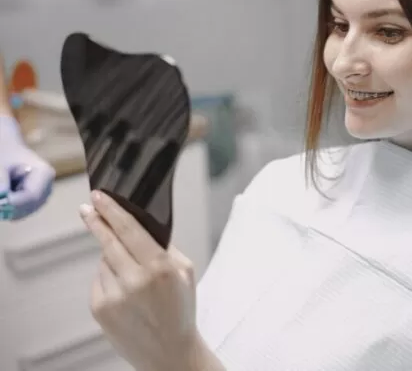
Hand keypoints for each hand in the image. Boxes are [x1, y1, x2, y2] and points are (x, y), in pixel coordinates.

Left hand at [0, 115, 54, 219]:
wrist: (6, 147)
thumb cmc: (3, 151)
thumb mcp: (0, 164)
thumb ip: (1, 180)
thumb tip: (3, 197)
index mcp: (45, 174)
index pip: (32, 196)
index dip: (13, 202)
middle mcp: (47, 187)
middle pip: (29, 206)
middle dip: (9, 207)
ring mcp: (42, 196)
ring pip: (23, 212)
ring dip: (8, 209)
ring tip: (1, 194)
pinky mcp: (33, 201)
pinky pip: (19, 212)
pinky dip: (8, 209)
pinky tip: (3, 198)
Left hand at [80, 190, 198, 370]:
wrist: (170, 352)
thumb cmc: (180, 310)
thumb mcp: (185, 271)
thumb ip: (164, 247)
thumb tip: (140, 225)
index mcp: (160, 268)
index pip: (129, 229)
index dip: (111, 211)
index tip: (98, 197)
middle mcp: (135, 280)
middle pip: (108, 241)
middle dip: (97, 222)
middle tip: (88, 209)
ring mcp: (114, 296)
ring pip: (104, 261)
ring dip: (113, 260)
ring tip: (132, 277)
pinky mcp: (99, 308)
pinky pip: (99, 280)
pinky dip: (109, 279)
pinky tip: (124, 293)